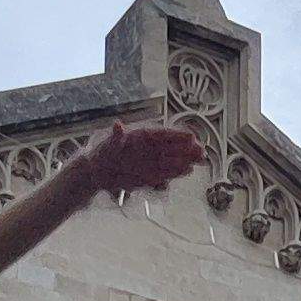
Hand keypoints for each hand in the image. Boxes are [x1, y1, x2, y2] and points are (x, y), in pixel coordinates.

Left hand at [81, 117, 206, 197]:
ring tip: (200, 161)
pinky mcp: (149, 174)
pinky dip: (175, 173)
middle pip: (171, 148)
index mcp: (141, 137)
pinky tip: (186, 171)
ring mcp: (150, 161)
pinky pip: (165, 173)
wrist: (98, 171)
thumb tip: (118, 126)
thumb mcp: (108, 145)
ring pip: (171, 160)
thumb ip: (116, 137)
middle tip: (202, 151)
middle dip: (187, 149)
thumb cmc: (103, 154)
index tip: (191, 136)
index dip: (176, 136)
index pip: (162, 135)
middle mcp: (149, 149)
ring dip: (185, 161)